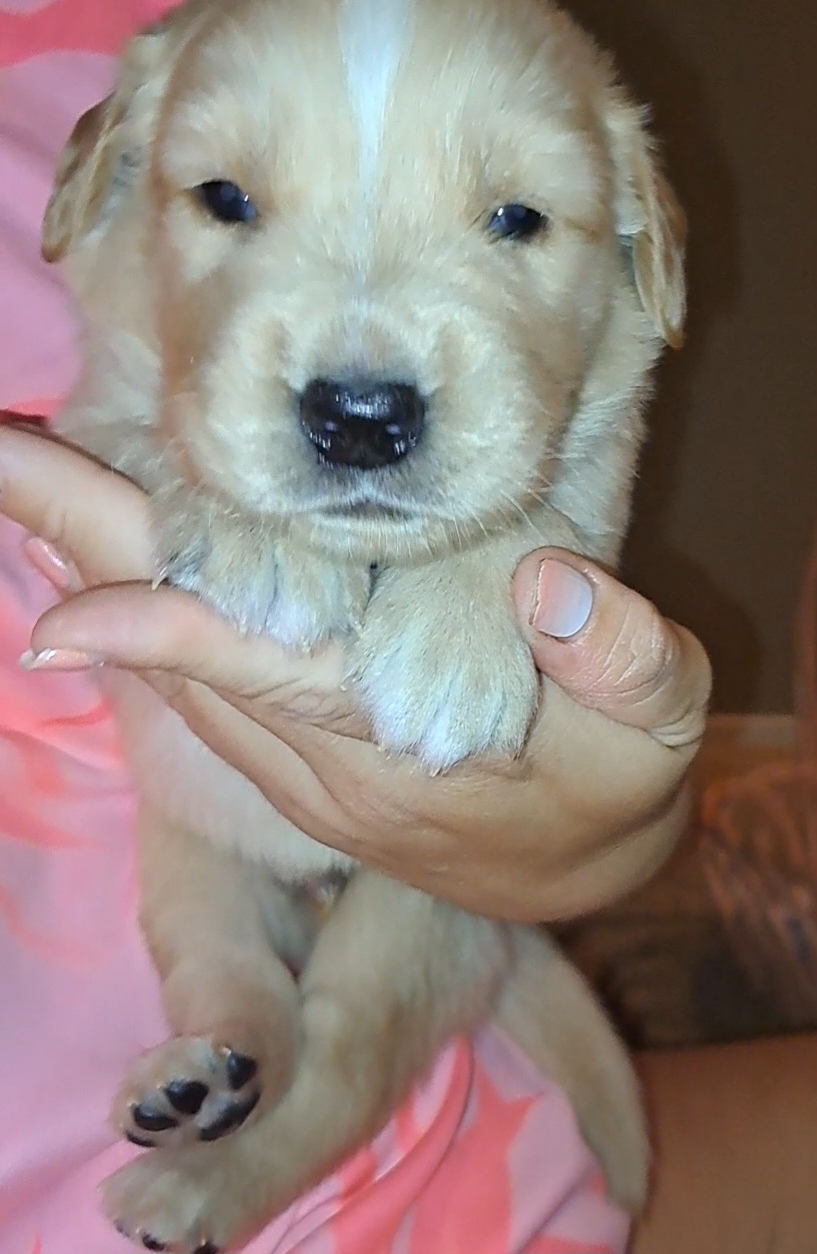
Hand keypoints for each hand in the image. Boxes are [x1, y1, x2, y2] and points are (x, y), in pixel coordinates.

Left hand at [0, 421, 709, 920]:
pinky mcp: (290, 742)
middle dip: (82, 552)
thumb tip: (550, 578)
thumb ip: (624, 658)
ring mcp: (289, 752)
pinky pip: (196, 665)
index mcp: (388, 739)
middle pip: (175, 646)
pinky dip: (139, 602)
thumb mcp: (657, 725)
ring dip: (96, 566)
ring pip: (172, 657)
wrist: (584, 868)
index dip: (161, 636)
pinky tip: (105, 538)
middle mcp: (311, 751)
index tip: (54, 622)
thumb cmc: (617, 782)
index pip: (258, 673)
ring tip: (23, 469)